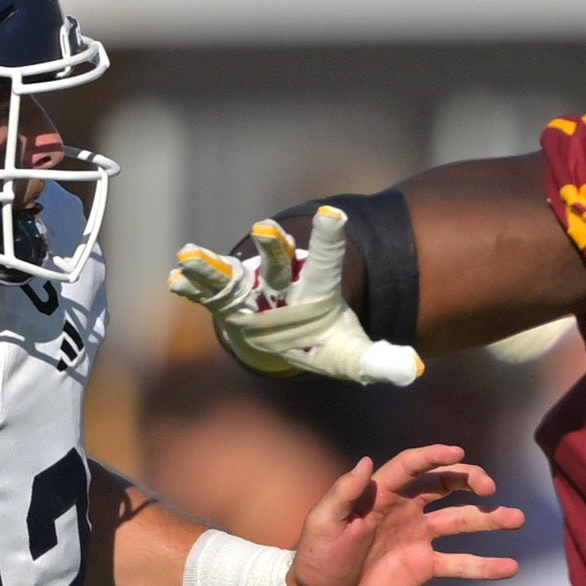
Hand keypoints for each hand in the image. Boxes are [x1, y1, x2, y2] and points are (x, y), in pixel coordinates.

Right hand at [168, 206, 423, 385]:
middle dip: (272, 246)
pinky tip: (174, 280)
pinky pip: (208, 295)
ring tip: (190, 254)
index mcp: (317, 286)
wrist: (290, 332)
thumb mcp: (352, 355)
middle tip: (265, 229)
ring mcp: (251, 288)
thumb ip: (381, 361)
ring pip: (233, 272)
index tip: (334, 214)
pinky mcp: (228, 301)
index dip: (330, 237)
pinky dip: (192, 288)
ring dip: (213, 264)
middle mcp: (283, 280)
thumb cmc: (321, 338)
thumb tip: (412, 370)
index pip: (328, 259)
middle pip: (278, 260)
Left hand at [286, 444, 522, 585]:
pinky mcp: (424, 567)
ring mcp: (418, 539)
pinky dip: (485, 566)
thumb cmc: (316, 559)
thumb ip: (344, 493)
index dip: (434, 456)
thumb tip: (366, 461)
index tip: (458, 452)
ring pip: (460, 522)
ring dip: (489, 519)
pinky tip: (510, 567)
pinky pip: (460, 563)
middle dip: (469, 480)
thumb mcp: (323, 523)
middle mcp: (405, 510)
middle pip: (444, 486)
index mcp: (381, 495)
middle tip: (488, 487)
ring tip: (516, 518)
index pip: (413, 467)